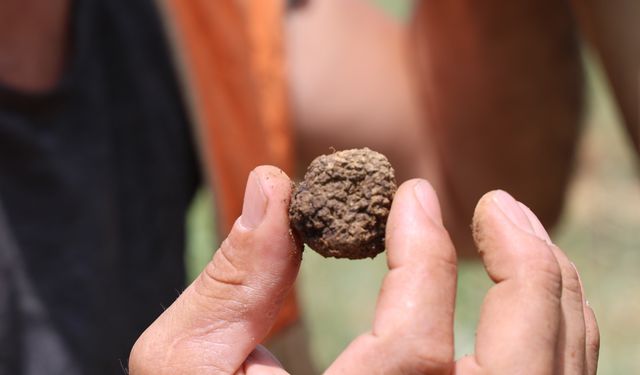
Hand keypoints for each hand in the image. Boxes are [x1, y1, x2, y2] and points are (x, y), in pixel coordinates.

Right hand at [129, 166, 598, 373]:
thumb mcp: (186, 367)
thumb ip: (233, 281)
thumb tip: (271, 185)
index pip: (416, 352)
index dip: (424, 258)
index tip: (412, 194)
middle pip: (522, 374)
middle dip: (527, 274)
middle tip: (499, 205)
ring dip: (551, 297)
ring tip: (517, 232)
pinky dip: (553, 337)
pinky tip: (525, 297)